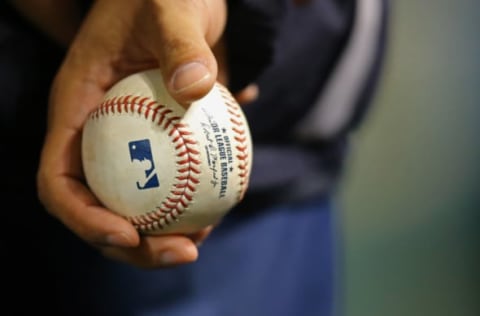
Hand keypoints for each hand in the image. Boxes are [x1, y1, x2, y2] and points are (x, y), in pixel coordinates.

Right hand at [36, 0, 252, 268]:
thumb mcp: (170, 5)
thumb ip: (180, 41)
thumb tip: (194, 90)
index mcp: (79, 108)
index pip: (59, 178)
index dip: (84, 219)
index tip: (129, 235)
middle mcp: (100, 133)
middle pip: (100, 207)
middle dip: (134, 245)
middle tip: (186, 250)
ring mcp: (133, 141)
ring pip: (138, 203)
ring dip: (168, 231)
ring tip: (207, 233)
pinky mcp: (165, 141)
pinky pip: (174, 181)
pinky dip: (195, 201)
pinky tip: (226, 202)